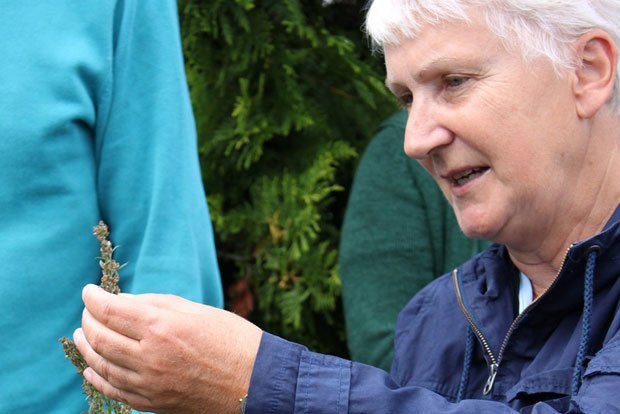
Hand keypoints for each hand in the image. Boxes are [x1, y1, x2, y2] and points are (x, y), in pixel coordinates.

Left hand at [74, 285, 262, 412]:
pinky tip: (90, 368)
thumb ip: (158, 305)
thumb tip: (125, 302)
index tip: (89, 291)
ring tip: (81, 335)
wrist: (257, 383)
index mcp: (162, 327)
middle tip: (87, 311)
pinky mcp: (154, 403)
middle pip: (101, 337)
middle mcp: (150, 356)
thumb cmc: (234, 340)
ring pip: (102, 365)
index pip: (112, 311)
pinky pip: (115, 391)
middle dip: (88, 320)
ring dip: (87, 348)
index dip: (94, 298)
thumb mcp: (199, 311)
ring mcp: (150, 384)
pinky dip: (98, 378)